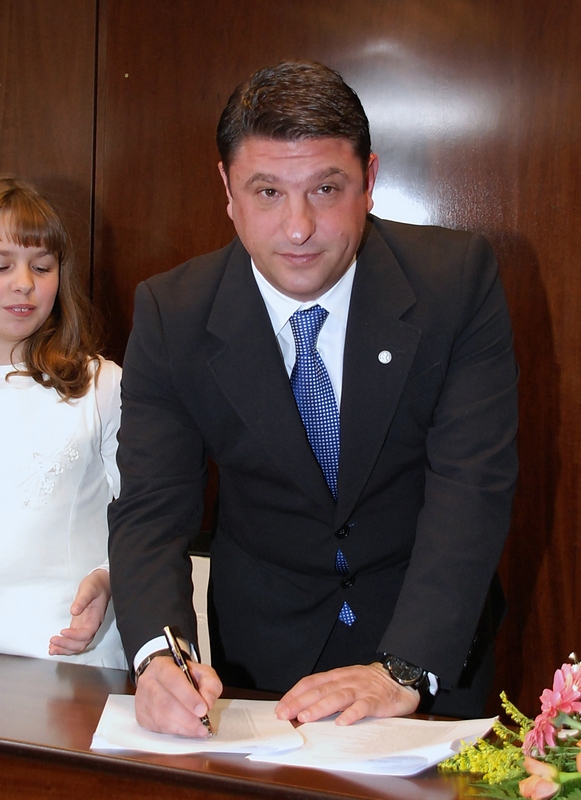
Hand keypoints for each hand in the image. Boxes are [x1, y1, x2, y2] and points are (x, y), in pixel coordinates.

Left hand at [49, 569, 110, 655]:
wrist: (101, 583)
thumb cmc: (96, 585)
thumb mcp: (89, 589)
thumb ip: (82, 599)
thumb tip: (74, 611)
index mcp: (95, 617)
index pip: (87, 633)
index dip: (75, 636)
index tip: (62, 631)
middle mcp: (92, 625)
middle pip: (82, 643)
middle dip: (67, 645)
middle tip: (53, 641)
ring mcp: (86, 626)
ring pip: (78, 645)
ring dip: (64, 649)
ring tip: (51, 649)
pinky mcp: (80, 626)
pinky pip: (73, 640)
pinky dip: (64, 645)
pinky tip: (55, 646)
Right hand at [134, 655, 222, 736]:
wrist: (164, 677)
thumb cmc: (182, 675)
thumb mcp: (201, 671)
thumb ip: (209, 683)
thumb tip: (207, 701)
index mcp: (161, 666)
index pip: (173, 681)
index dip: (189, 697)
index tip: (203, 709)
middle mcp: (148, 682)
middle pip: (165, 703)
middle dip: (187, 717)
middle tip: (202, 724)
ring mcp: (142, 700)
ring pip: (161, 718)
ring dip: (183, 727)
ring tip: (198, 729)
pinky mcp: (142, 716)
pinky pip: (158, 727)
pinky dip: (175, 731)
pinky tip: (187, 730)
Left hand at [275, 663, 419, 725]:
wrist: (400, 677)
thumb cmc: (370, 683)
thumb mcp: (347, 682)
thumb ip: (329, 691)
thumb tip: (303, 707)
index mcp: (337, 676)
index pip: (311, 682)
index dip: (295, 694)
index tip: (280, 707)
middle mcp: (346, 681)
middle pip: (320, 690)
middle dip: (300, 702)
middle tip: (284, 715)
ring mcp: (361, 690)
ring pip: (338, 697)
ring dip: (320, 707)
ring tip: (305, 718)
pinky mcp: (376, 700)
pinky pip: (363, 707)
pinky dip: (352, 714)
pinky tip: (342, 723)